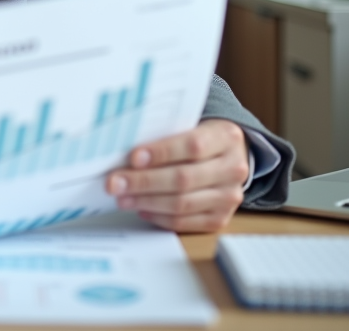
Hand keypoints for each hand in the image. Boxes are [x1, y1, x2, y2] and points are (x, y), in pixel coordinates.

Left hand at [105, 119, 249, 231]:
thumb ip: (164, 135)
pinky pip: (185, 222)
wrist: (228, 156)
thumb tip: (124, 151)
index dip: (161, 153)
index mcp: (226, 137)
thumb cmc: (199, 138)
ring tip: (122, 197)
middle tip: (115, 183)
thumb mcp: (190, 126)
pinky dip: (159, 217)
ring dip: (146, 202)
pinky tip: (141, 209)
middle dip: (144, 182)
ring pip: (182, 203)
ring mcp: (229, 196)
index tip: (133, 158)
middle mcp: (233, 168)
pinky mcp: (221, 218)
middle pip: (184, 179)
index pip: (193, 146)